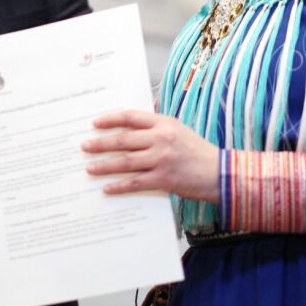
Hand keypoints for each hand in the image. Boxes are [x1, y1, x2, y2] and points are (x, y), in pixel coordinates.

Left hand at [81, 110, 219, 202]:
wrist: (219, 173)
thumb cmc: (197, 151)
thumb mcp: (178, 130)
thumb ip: (156, 126)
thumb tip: (131, 123)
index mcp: (164, 123)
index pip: (131, 117)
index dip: (111, 119)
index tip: (95, 123)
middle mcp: (161, 139)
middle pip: (124, 139)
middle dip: (101, 143)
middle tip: (85, 146)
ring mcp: (162, 159)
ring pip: (126, 161)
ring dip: (105, 164)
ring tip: (90, 167)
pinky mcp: (164, 179)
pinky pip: (135, 182)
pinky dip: (119, 185)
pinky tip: (107, 188)